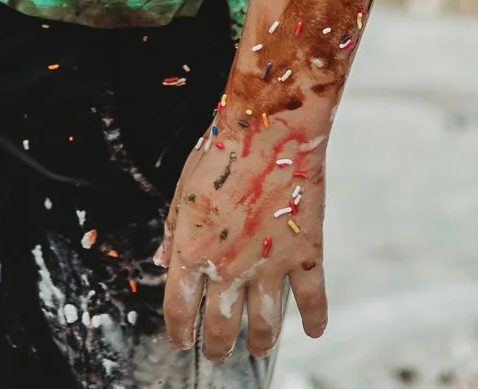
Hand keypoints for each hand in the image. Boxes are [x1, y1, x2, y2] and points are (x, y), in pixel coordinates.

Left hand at [162, 103, 329, 361]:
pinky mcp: (304, 253)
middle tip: (218, 353)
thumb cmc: (221, 150)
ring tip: (259, 349)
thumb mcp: (183, 189)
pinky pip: (312, 298)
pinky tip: (314, 330)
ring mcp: (268, 264)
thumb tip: (161, 261)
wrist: (268, 125)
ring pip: (265, 324)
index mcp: (192, 252)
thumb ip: (172, 231)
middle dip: (218, 347)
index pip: (180, 311)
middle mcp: (228, 268)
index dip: (180, 332)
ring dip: (261, 342)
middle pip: (221, 328)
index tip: (183, 341)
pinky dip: (315, 318)